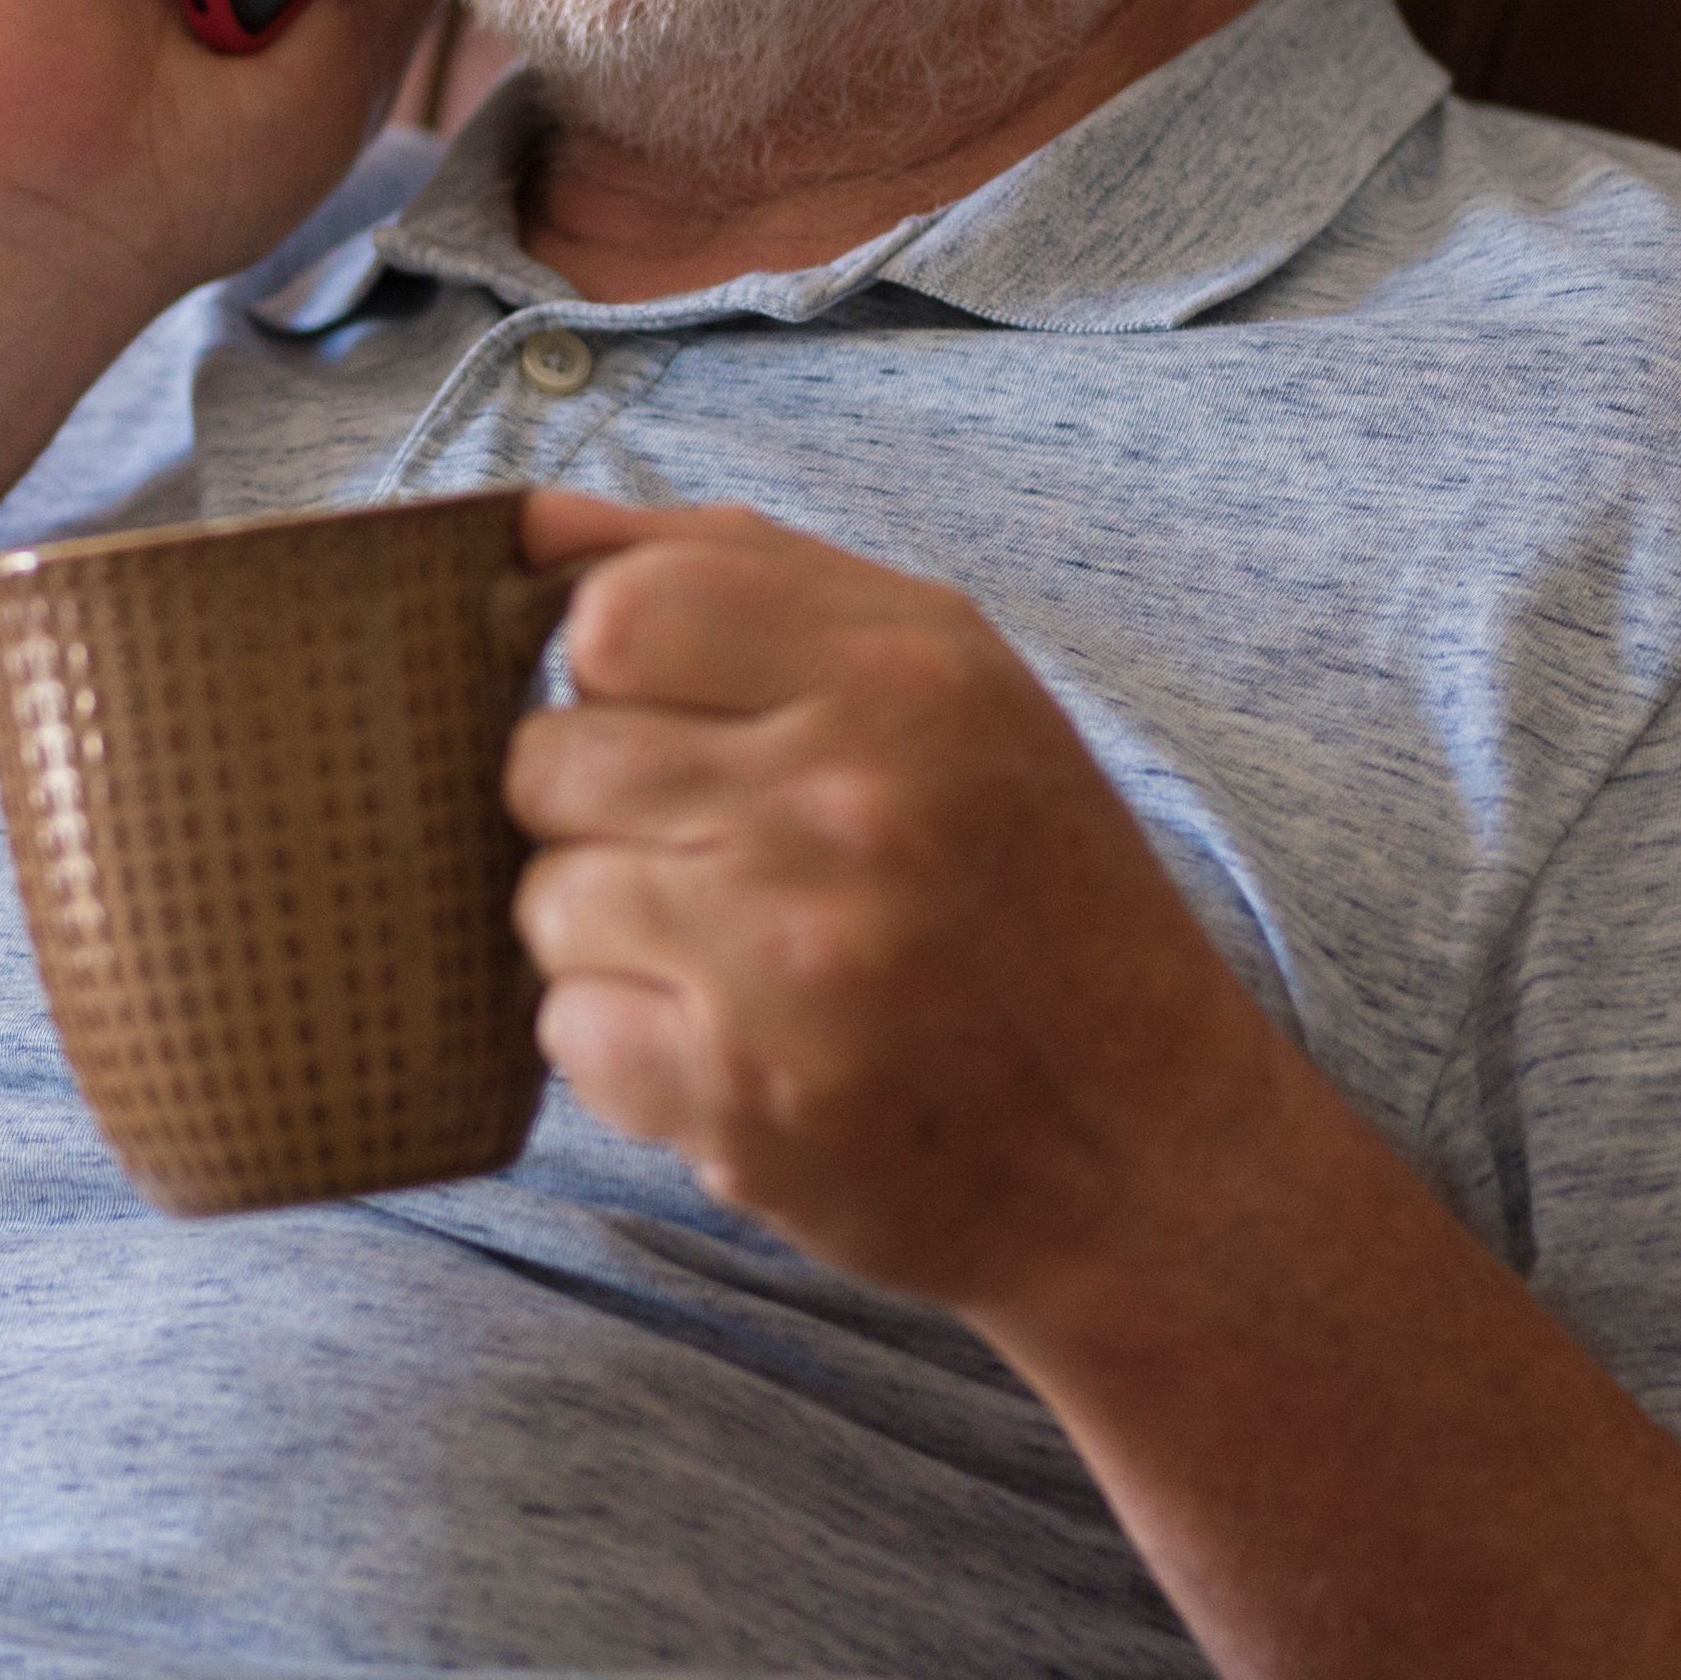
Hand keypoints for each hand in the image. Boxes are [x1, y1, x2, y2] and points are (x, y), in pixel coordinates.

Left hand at [505, 491, 1295, 1314]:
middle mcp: (847, 800)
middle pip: (550, 758)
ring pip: (543, 899)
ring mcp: (787, 958)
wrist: (1151, 1156)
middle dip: (598, 811)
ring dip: (611, 936)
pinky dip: (627, 1047)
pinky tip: (735, 1048)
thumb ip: (739, 574)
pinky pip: (564, 1030)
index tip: (679, 723)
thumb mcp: (950, 684)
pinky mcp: (739, 1100)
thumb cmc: (1035, 898)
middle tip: (717, 860)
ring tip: (736, 959)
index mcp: (905, 670)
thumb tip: (529, 523)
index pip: (615, 611)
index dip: (613, 672)